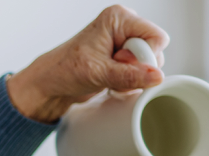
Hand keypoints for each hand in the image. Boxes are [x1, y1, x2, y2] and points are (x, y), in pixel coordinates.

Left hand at [7, 5, 168, 122]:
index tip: (120, 64)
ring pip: (150, 65)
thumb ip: (129, 75)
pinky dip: (129, 82)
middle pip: (155, 51)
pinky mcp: (124, 57)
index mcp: (119, 18)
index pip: (156, 37)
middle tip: (111, 72)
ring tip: (109, 78)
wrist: (52, 84)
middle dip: (137, 69)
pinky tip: (112, 82)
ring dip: (133, 79)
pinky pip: (142, 72)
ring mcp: (125, 42)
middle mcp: (125, 26)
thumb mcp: (99, 74)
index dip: (144, 57)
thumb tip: (156, 76)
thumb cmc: (65, 70)